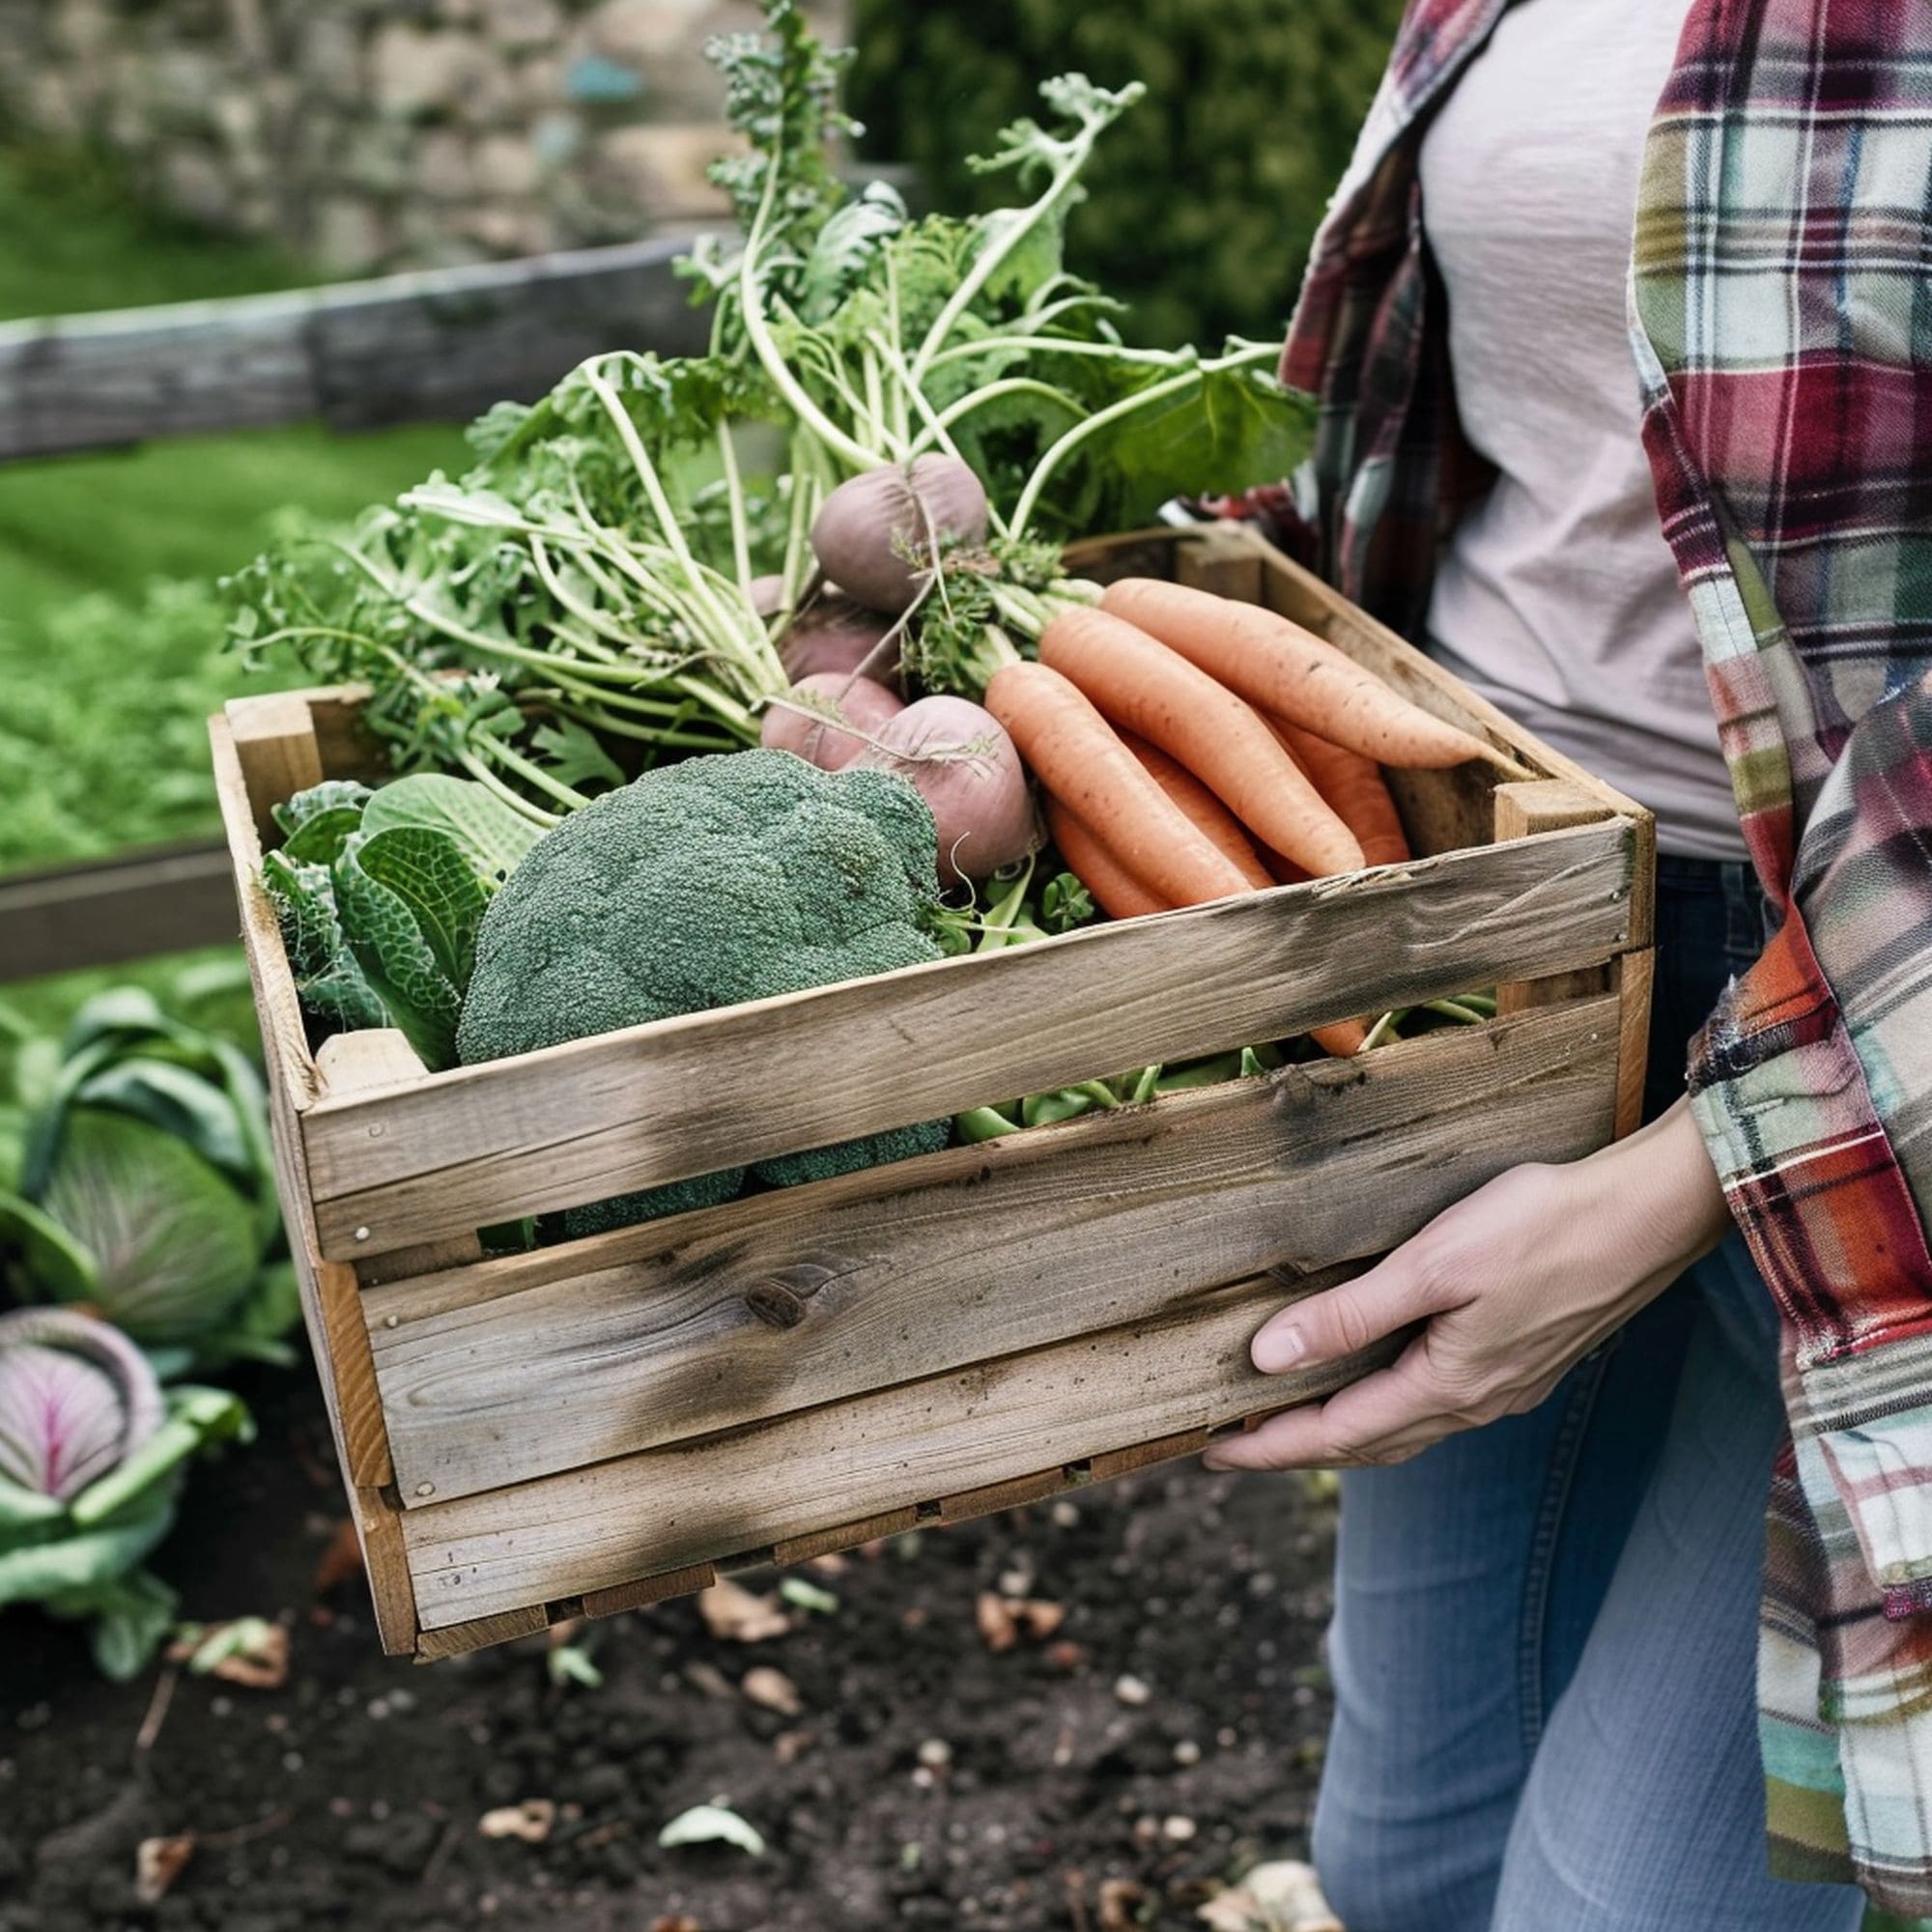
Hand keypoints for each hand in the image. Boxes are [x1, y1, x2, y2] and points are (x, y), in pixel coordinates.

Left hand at [1202, 1098, 1731, 1471]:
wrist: (1649, 1215)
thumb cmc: (1543, 1227)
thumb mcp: (1433, 1264)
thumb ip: (1349, 1315)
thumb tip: (1268, 1359)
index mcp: (1447, 1386)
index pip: (1335, 1434)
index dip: (1268, 1447)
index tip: (1208, 1453)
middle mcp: (1476, 1402)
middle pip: (1366, 1444)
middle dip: (1295, 1449)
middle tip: (1231, 1446)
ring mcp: (1503, 1385)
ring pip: (1402, 1428)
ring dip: (1341, 1431)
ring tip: (1287, 1420)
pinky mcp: (1521, 1360)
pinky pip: (1434, 1404)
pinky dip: (1384, 1404)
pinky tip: (1372, 1379)